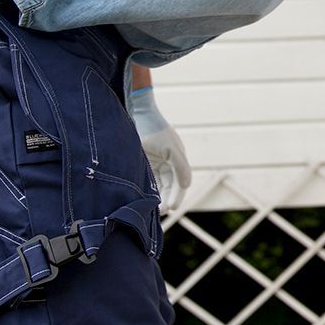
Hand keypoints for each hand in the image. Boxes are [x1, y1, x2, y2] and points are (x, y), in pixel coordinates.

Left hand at [128, 85, 191, 207]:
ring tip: (155, 209)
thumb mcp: (170, 149)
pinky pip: (150, 179)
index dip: (177, 195)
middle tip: (162, 211)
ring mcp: (157, 161)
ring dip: (159, 195)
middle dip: (168, 198)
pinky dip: (151, 188)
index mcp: (178, 157)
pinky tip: (147, 198)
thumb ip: (181, 167)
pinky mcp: (145, 161)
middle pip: (171, 185)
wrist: (137, 112)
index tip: (172, 208)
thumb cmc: (154, 129)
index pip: (180, 181)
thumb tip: (188, 185)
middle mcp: (169, 161)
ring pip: (160, 184)